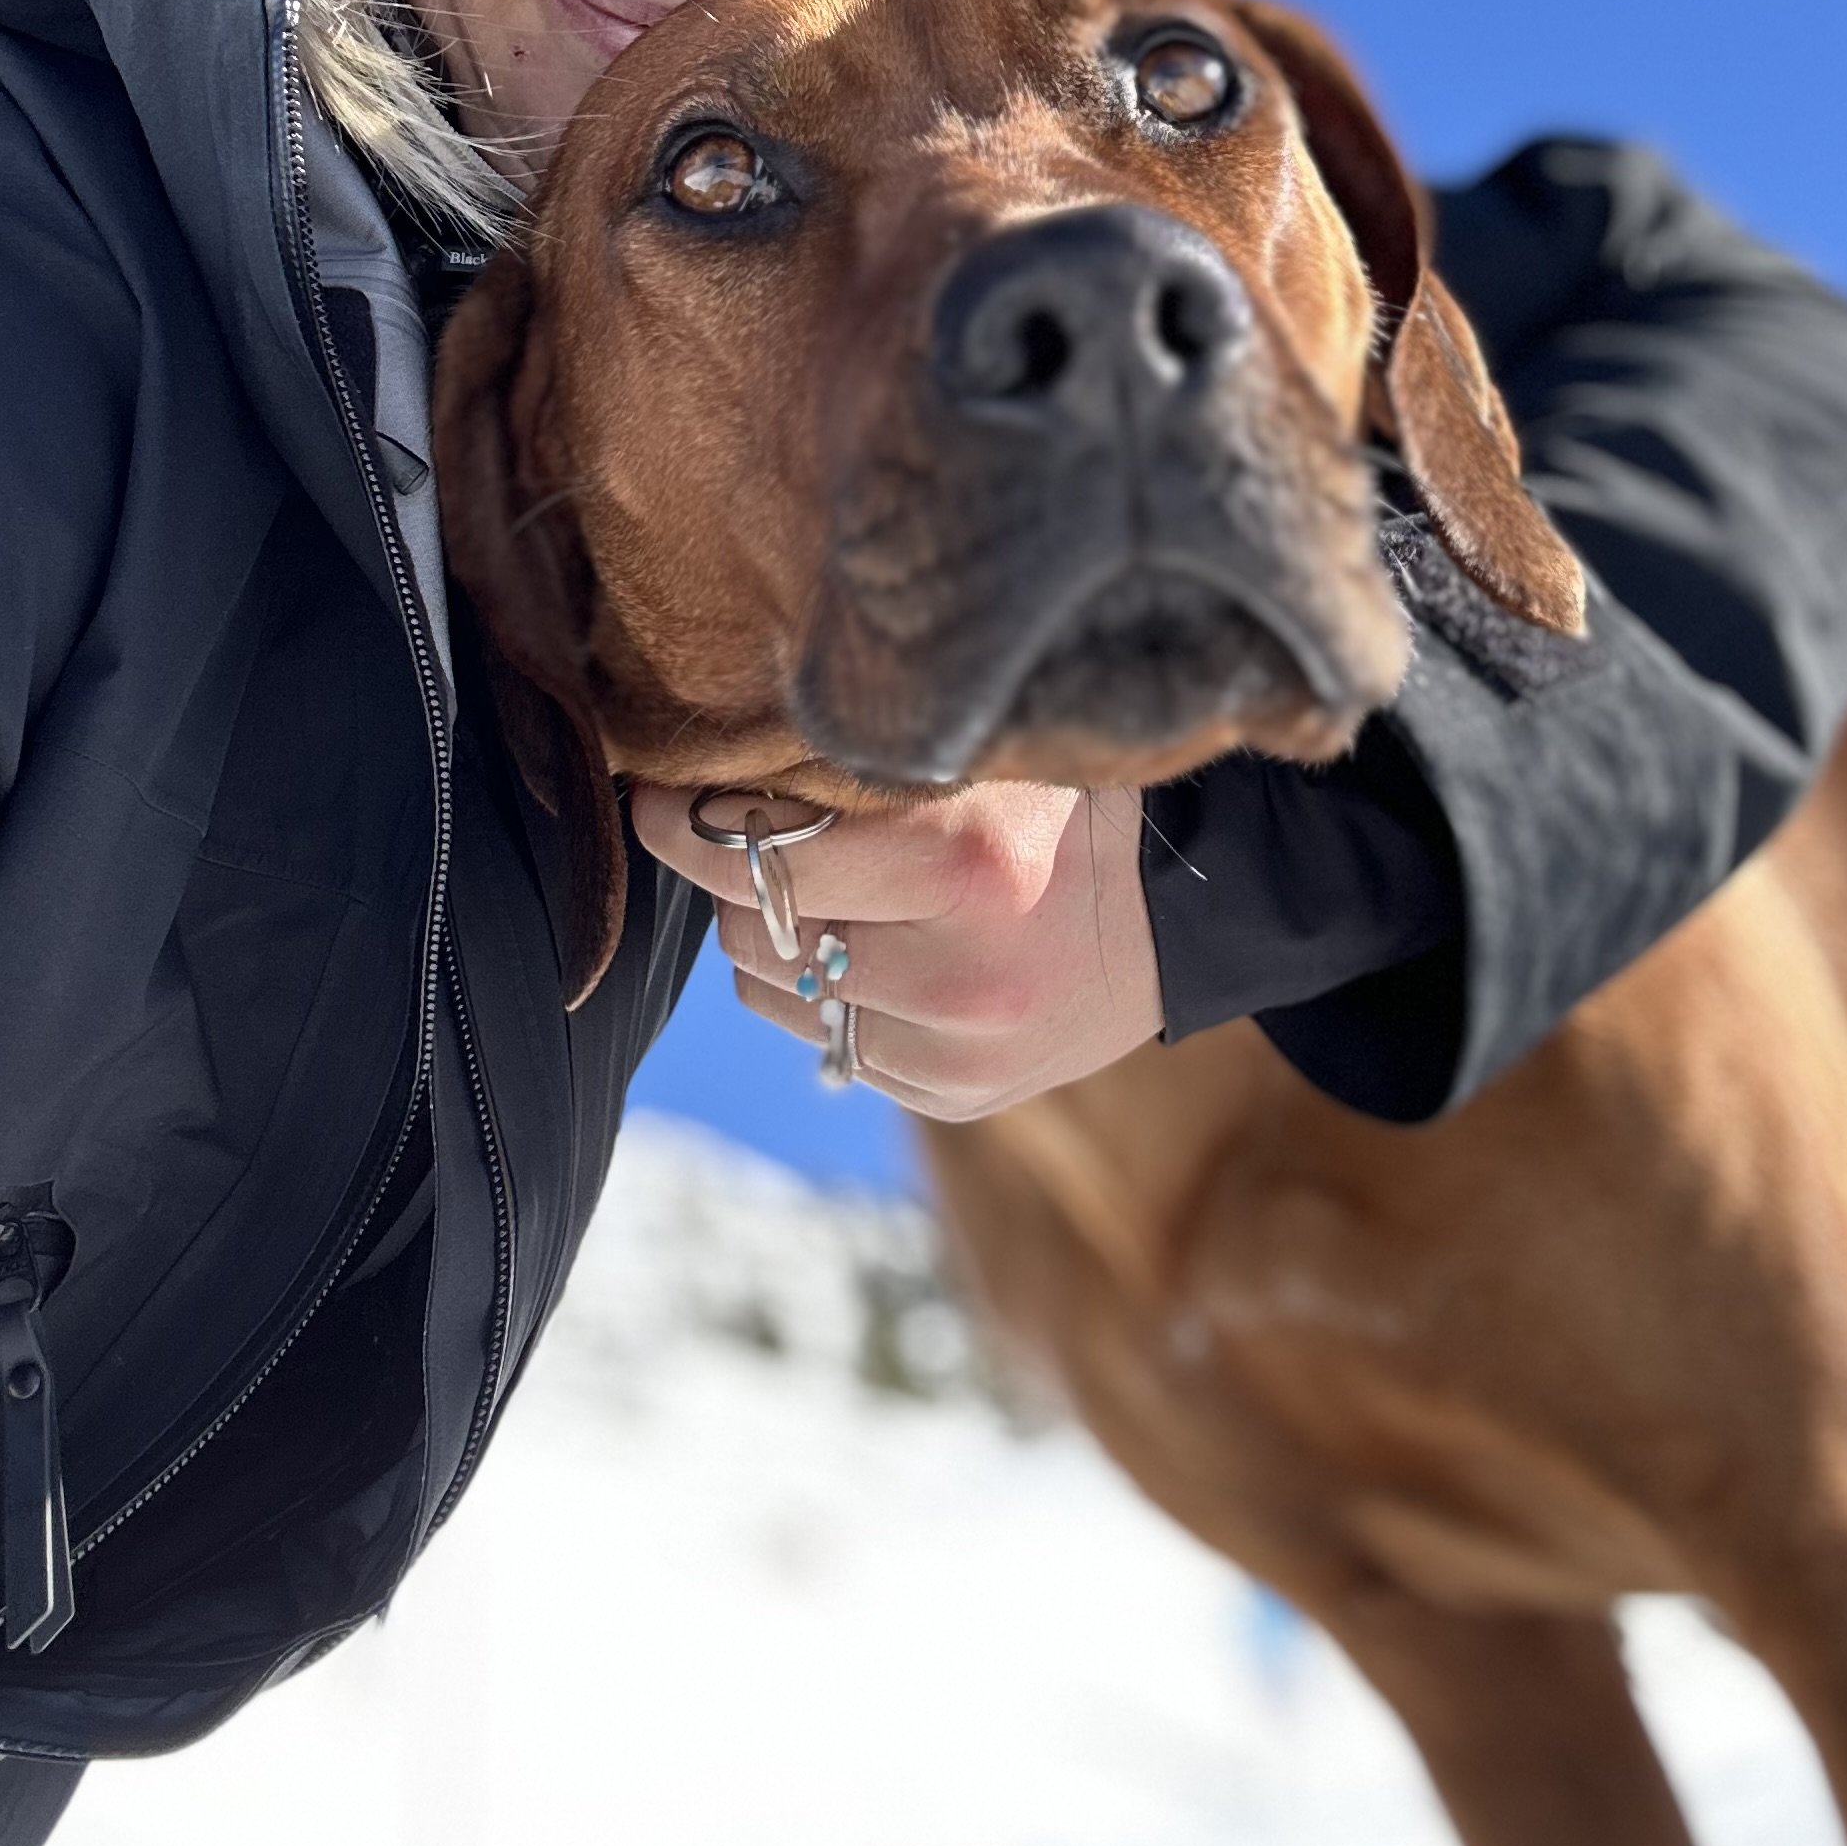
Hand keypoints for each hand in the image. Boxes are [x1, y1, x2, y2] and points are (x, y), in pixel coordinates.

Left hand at [626, 781, 1160, 1119]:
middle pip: (756, 932)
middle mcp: (956, 974)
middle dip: (734, 878)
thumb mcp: (982, 750)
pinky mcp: (957, 1095)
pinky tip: (881, 949)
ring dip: (777, 942)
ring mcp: (956, 1052)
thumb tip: (719, 767)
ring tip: (821, 894)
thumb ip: (862, 758)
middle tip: (740, 832)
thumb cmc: (1072, 799)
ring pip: (782, 997)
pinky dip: (831, 995)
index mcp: (960, 865)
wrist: (1190, 907)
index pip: (757, 856)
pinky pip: (833, 1044)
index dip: (684, 823)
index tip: (657, 796)